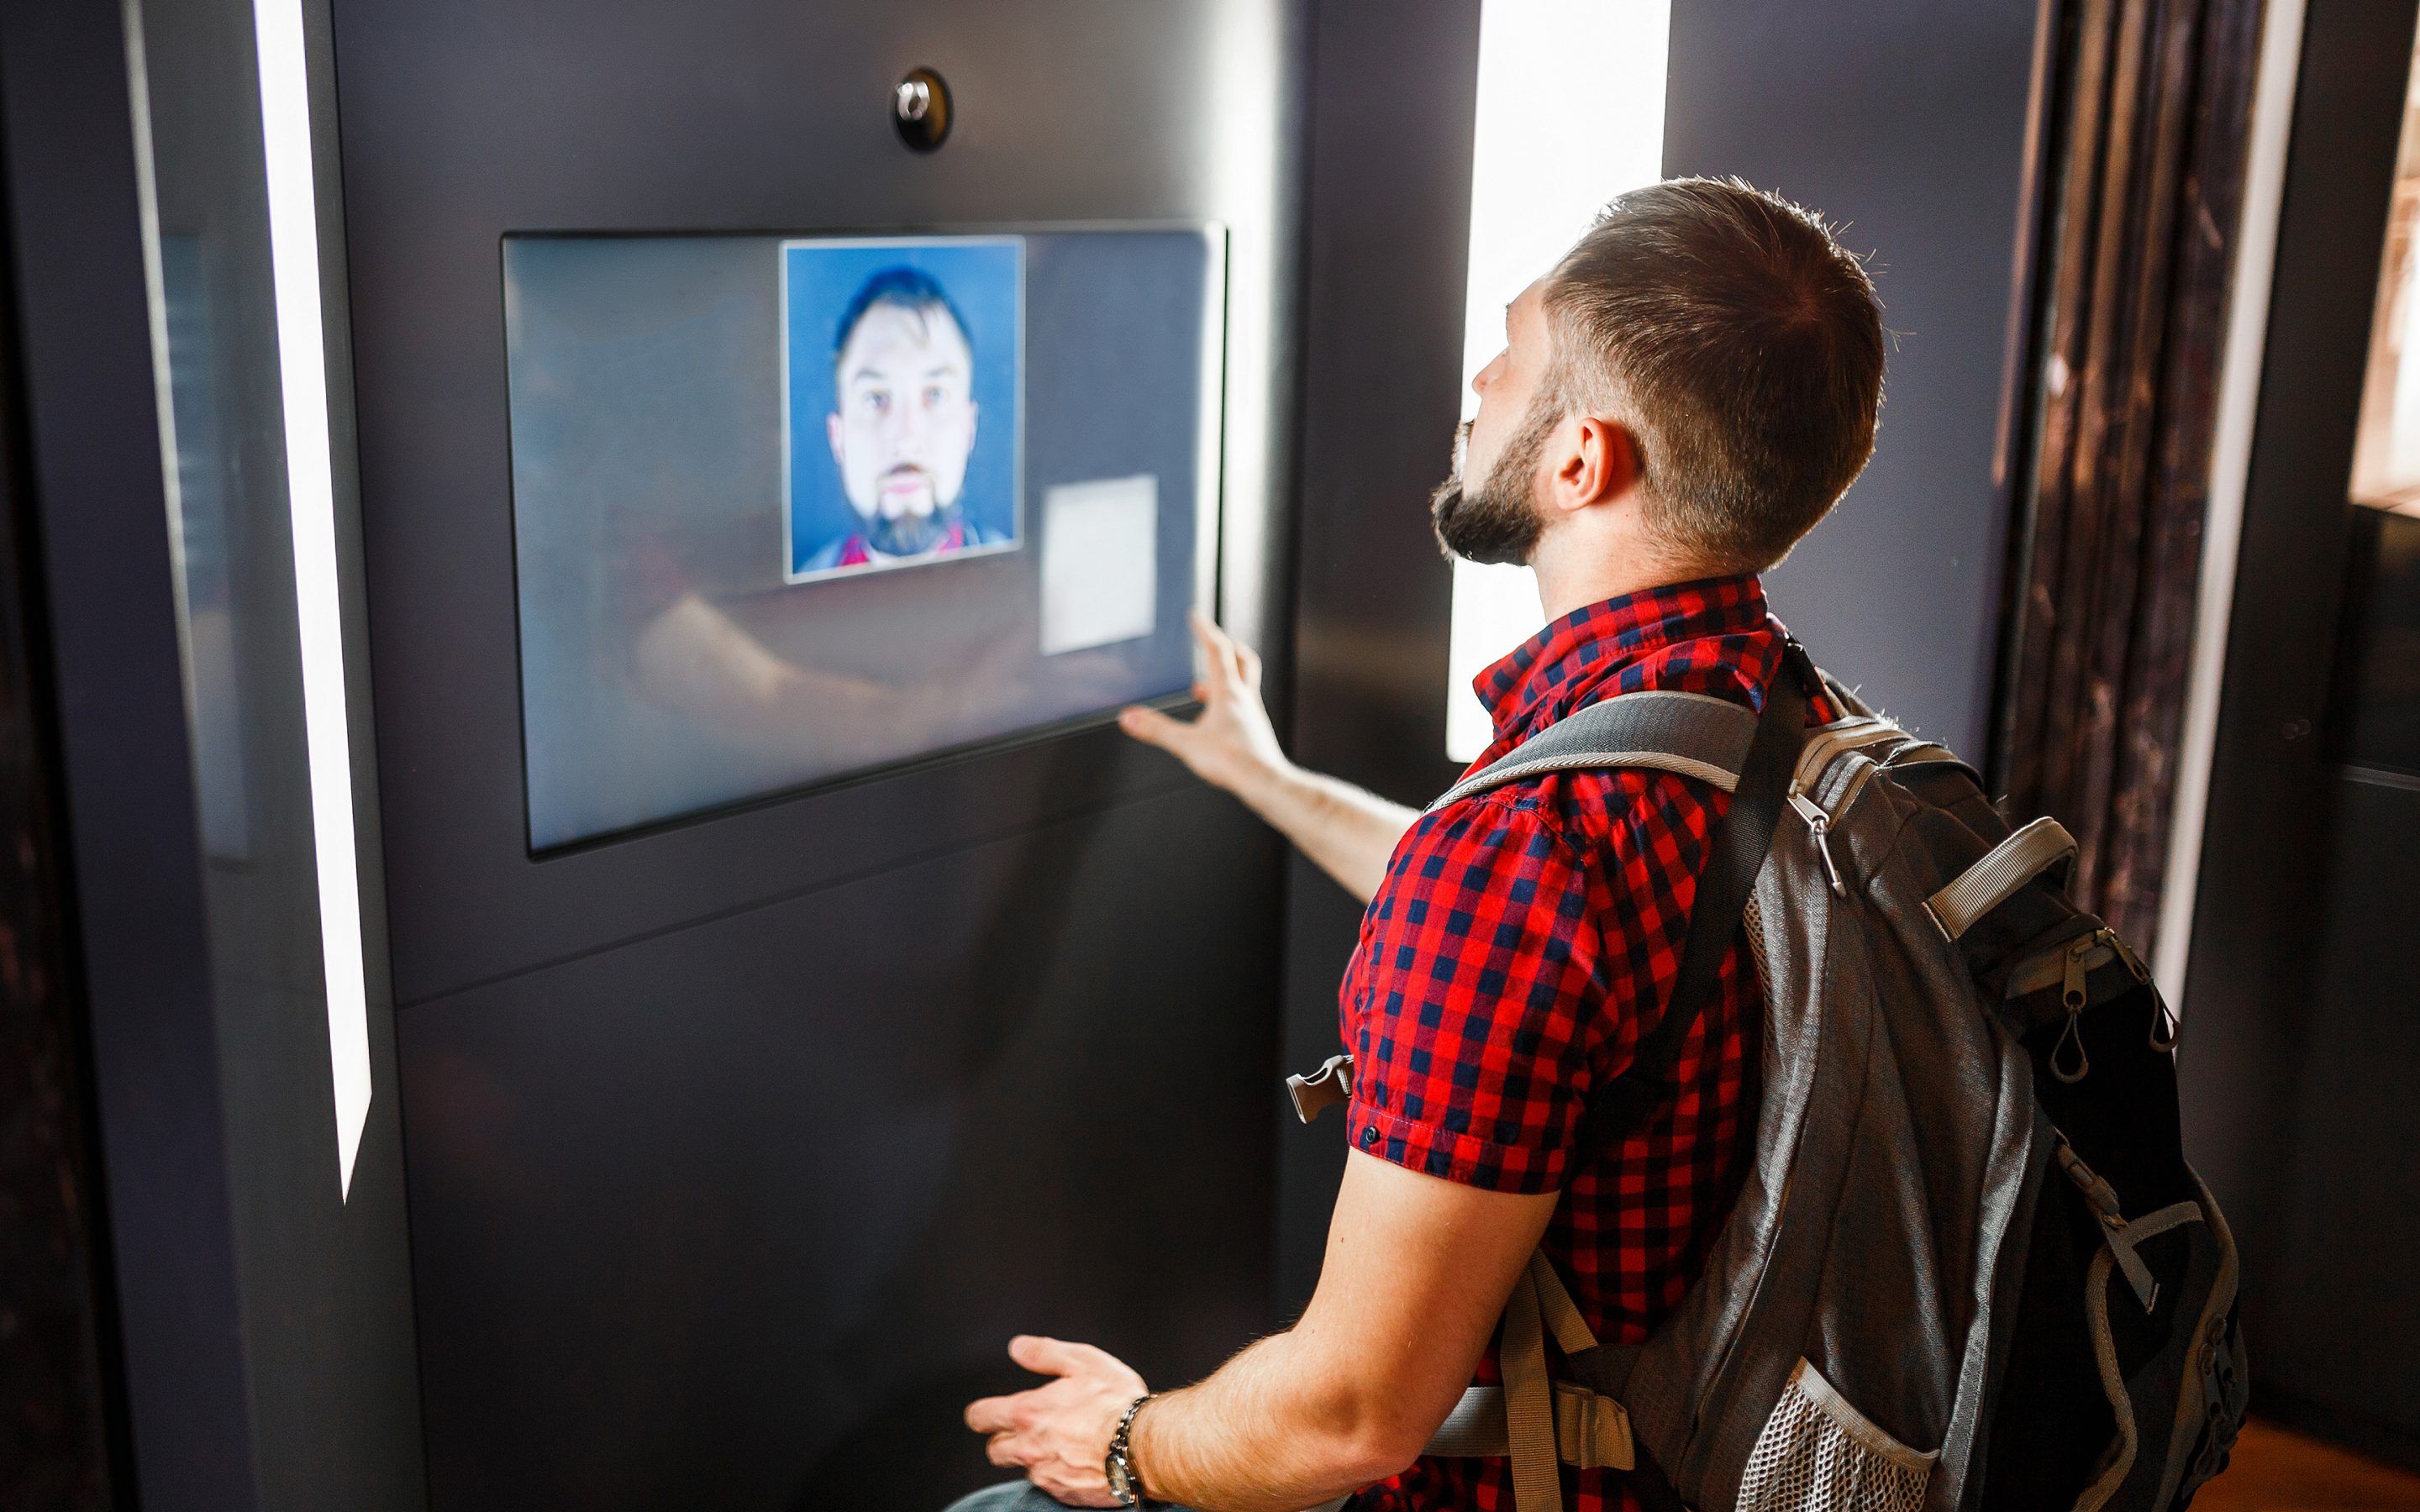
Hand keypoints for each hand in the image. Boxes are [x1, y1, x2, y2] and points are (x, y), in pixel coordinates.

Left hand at [964, 1335, 1149, 1507]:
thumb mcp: (1083, 1362)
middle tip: (1027, 1427)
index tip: (989, 1412)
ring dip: (1034, 1456)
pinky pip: (1050, 1484)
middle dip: (1003, 1438)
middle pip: (995, 1450)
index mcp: (1028, 1413)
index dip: (982, 1413)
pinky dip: (1058, 1472)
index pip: (981, 1417)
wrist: (1146, 1448)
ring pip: (1024, 1468)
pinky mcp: (1065, 1494)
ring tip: (1061, 1443)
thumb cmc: (1117, 1403)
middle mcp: (1030, 1448)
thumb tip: (1017, 1348)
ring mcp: (1047, 1475)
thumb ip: (1045, 1354)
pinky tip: (1079, 1460)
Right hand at [1120, 611, 1290, 799]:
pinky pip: (1243, 708)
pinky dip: (1229, 705)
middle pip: (1241, 659)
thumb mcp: (1186, 744)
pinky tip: (1216, 723)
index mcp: (1228, 694)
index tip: (1197, 616)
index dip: (1205, 631)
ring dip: (1226, 677)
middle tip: (1213, 640)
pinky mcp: (1256, 733)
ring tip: (1203, 687)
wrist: (1266, 783)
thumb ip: (1156, 729)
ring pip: (1244, 684)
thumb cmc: (1233, 763)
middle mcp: (1245, 699)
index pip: (1217, 651)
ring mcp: (1253, 715)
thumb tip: (1128, 717)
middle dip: (1226, 646)